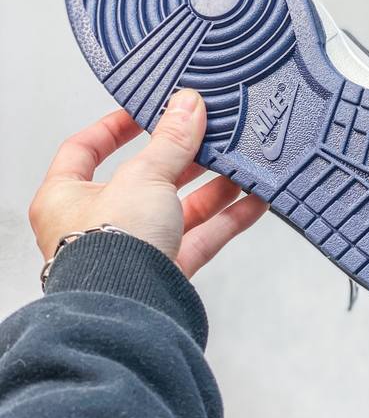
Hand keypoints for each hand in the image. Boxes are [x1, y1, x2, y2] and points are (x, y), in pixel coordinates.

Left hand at [29, 89, 267, 277]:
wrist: (128, 311)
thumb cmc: (108, 250)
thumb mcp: (144, 176)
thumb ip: (171, 140)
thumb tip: (187, 106)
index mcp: (66, 196)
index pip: (84, 149)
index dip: (115, 127)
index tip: (147, 113)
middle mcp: (95, 224)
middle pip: (143, 179)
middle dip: (181, 158)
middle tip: (207, 136)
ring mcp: (132, 249)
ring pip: (177, 209)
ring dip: (212, 187)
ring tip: (239, 164)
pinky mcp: (164, 272)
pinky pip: (200, 238)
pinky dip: (228, 219)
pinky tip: (252, 201)